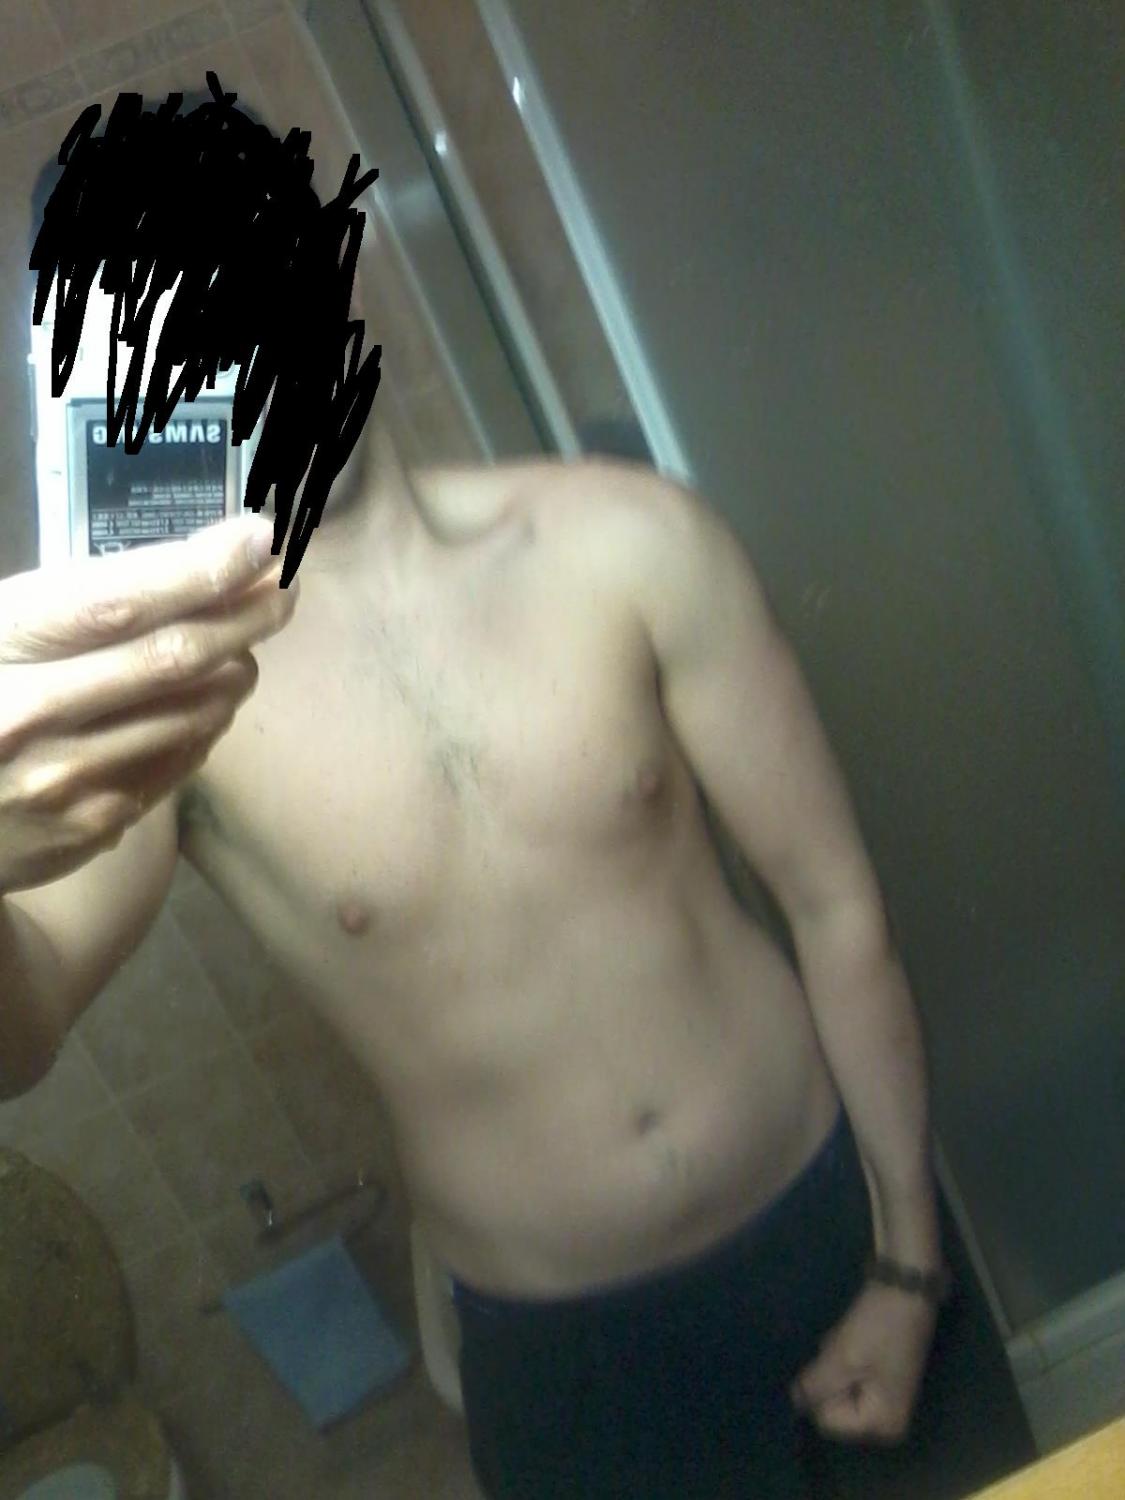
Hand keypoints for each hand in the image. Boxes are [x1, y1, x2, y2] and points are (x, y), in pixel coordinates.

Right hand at [0, 516, 296, 893]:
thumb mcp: (2, 629)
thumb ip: (81, 602)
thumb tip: (196, 565)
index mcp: (1, 644)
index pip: (117, 602)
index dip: (199, 569)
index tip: (258, 540)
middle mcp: (30, 712)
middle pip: (171, 658)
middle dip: (244, 617)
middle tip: (283, 588)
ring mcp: (64, 777)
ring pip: (192, 712)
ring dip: (233, 670)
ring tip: (241, 646)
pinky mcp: (92, 824)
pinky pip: (179, 760)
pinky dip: (205, 722)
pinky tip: (205, 702)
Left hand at [788, 1281, 937, 1444]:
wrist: (907, 1283)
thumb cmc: (880, 1325)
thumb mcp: (843, 1357)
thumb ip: (815, 1386)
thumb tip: (794, 1402)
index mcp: (883, 1423)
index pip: (827, 1420)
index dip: (821, 1389)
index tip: (835, 1359)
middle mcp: (886, 1418)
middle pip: (833, 1403)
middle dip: (828, 1374)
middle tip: (842, 1346)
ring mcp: (884, 1394)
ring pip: (836, 1383)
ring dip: (833, 1360)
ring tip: (846, 1336)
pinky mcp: (880, 1371)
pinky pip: (846, 1370)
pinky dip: (842, 1352)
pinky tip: (850, 1333)